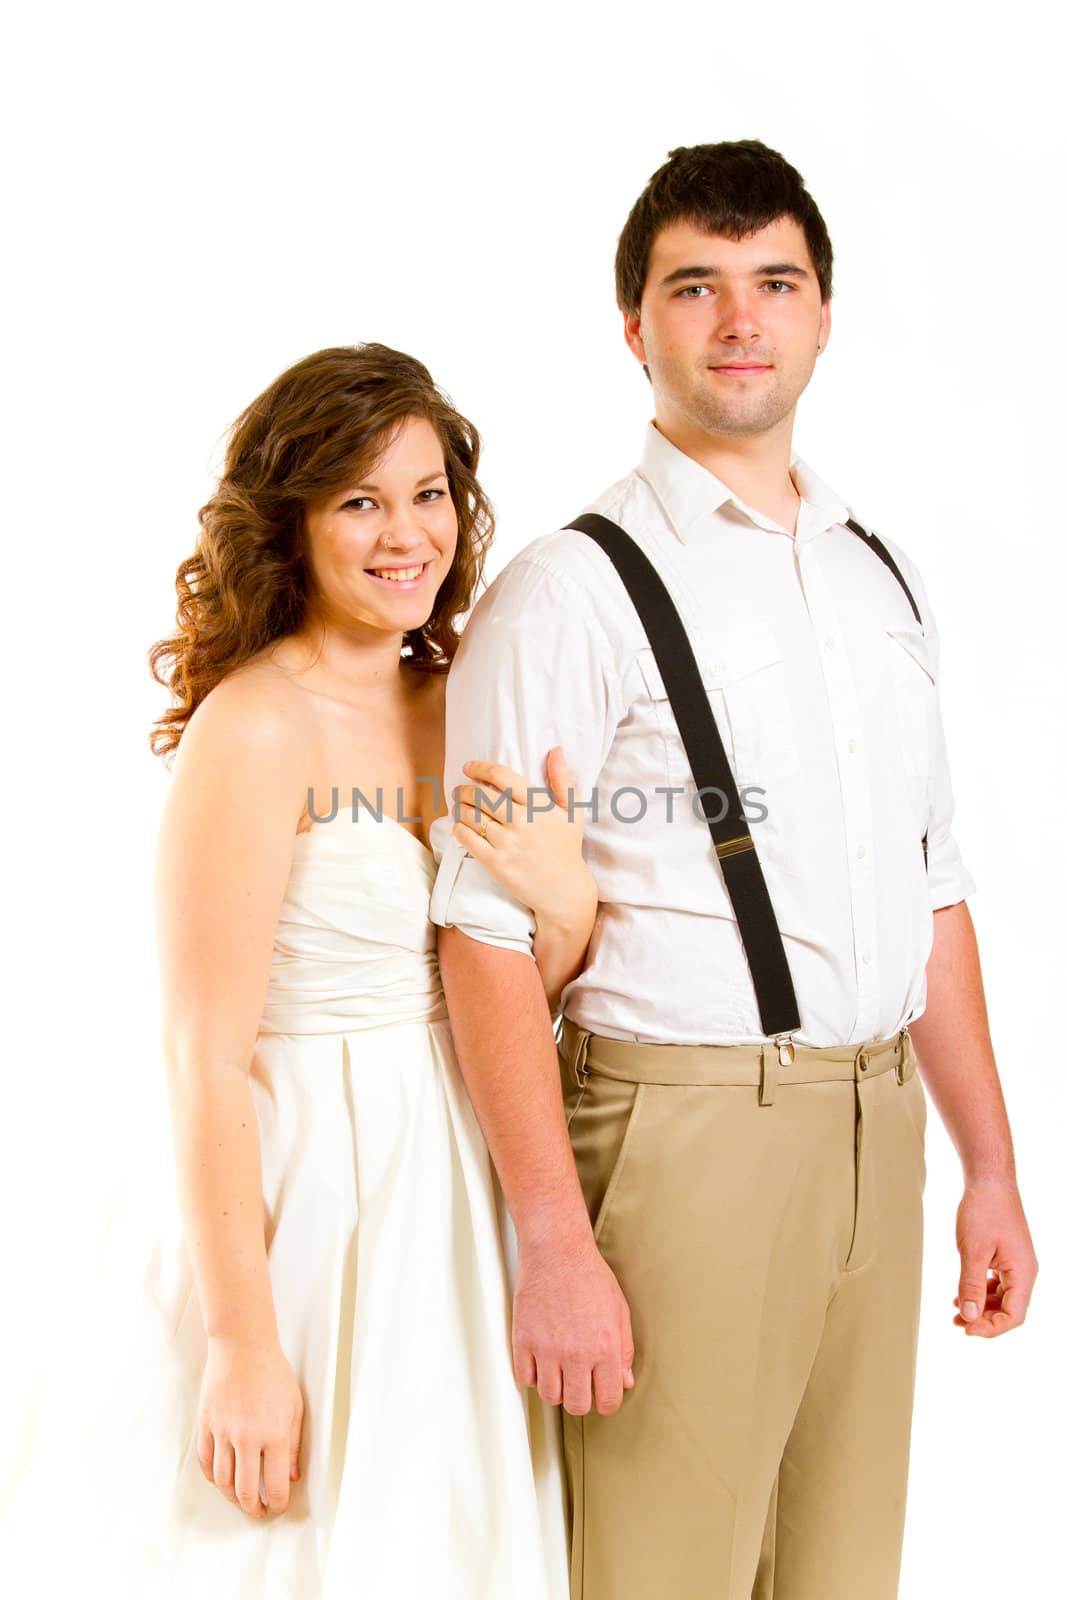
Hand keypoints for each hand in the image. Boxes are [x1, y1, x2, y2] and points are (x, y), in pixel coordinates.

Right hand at [196, 1336, 303, 1517]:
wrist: (242, 1346)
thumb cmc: (273, 1373)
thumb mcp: (294, 1407)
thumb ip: (293, 1446)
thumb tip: (290, 1478)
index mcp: (274, 1434)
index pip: (274, 1486)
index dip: (277, 1505)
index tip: (278, 1507)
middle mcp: (247, 1438)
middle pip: (244, 1492)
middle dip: (253, 1509)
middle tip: (258, 1512)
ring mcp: (223, 1432)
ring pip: (222, 1482)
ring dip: (232, 1497)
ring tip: (241, 1499)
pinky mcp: (206, 1425)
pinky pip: (206, 1463)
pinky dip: (214, 1478)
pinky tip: (223, 1479)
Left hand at [452, 747, 590, 921]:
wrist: (564, 889)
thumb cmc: (567, 848)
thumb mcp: (572, 811)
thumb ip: (563, 779)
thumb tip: (556, 750)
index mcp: (538, 805)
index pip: (501, 777)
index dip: (480, 768)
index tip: (469, 767)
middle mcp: (521, 821)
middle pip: (481, 796)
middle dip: (464, 789)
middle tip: (459, 790)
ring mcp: (507, 843)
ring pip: (472, 817)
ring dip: (459, 808)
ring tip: (457, 806)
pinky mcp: (496, 863)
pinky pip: (469, 840)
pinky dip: (459, 830)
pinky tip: (459, 826)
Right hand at [512, 1221, 635, 1416]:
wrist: (556, 1250)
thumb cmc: (589, 1276)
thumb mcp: (619, 1311)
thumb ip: (624, 1350)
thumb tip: (625, 1381)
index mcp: (605, 1347)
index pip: (608, 1400)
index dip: (606, 1400)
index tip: (601, 1391)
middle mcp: (576, 1353)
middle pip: (576, 1405)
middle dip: (580, 1397)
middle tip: (579, 1381)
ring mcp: (547, 1348)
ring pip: (549, 1396)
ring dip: (556, 1387)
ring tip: (559, 1368)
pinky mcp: (523, 1340)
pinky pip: (525, 1378)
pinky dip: (533, 1375)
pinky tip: (541, 1359)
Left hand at [952, 1176, 1037, 1337]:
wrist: (989, 1180)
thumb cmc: (983, 1210)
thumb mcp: (973, 1251)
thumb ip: (970, 1285)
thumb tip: (969, 1316)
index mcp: (1023, 1272)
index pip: (1014, 1315)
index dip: (991, 1328)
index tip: (966, 1328)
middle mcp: (1024, 1271)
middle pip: (1010, 1309)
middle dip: (984, 1320)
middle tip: (957, 1323)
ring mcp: (1016, 1263)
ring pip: (1003, 1298)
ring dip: (981, 1307)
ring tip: (956, 1311)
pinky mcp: (1006, 1256)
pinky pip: (997, 1283)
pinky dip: (982, 1291)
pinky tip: (962, 1292)